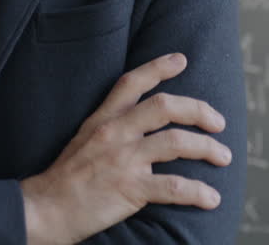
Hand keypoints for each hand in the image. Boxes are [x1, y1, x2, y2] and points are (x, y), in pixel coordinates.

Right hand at [19, 53, 230, 244]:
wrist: (45, 209)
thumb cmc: (66, 178)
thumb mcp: (83, 139)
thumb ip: (110, 127)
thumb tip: (141, 125)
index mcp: (103, 119)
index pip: (131, 82)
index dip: (158, 68)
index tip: (181, 59)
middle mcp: (115, 133)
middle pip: (165, 107)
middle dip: (199, 111)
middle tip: (218, 123)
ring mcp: (123, 160)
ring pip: (177, 143)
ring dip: (207, 149)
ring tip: (223, 157)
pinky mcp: (130, 188)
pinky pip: (174, 186)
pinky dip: (198, 192)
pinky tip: (212, 199)